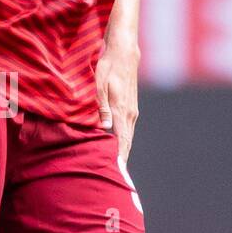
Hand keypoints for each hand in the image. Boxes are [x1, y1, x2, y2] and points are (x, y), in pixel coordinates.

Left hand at [95, 41, 139, 162]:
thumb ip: (101, 107)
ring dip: (123, 152)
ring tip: (116, 168)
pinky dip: (123, 142)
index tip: (117, 173)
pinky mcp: (131, 109)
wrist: (124, 54)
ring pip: (128, 138)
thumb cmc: (108, 67)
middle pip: (126, 143)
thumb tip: (104, 127)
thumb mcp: (99, 85)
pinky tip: (117, 149)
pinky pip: (127, 131)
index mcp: (121, 111)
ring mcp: (132, 112)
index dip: (119, 157)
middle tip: (117, 178)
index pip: (121, 141)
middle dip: (121, 160)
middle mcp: (130, 115)